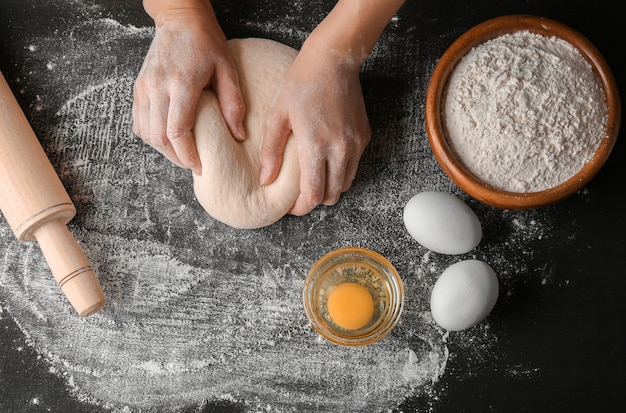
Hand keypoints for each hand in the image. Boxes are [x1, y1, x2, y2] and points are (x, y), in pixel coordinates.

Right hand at [132, 4, 244, 173]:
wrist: (179, 18)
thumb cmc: (206, 41)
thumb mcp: (227, 69)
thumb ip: (233, 103)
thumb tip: (238, 136)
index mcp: (181, 84)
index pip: (177, 131)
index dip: (187, 155)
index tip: (199, 165)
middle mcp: (157, 87)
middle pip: (160, 138)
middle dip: (177, 158)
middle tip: (193, 164)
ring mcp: (144, 88)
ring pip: (147, 133)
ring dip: (164, 150)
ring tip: (183, 154)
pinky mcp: (139, 88)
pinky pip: (139, 122)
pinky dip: (152, 137)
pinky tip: (168, 139)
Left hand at [259, 44, 370, 215]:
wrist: (333, 60)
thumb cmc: (300, 84)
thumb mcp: (277, 116)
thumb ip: (271, 151)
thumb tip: (265, 180)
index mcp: (316, 146)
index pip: (313, 195)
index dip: (301, 207)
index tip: (290, 206)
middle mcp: (341, 149)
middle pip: (331, 196)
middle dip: (315, 199)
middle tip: (300, 192)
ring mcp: (356, 144)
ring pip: (345, 184)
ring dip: (329, 187)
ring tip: (313, 176)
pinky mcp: (364, 137)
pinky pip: (353, 166)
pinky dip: (340, 170)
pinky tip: (326, 156)